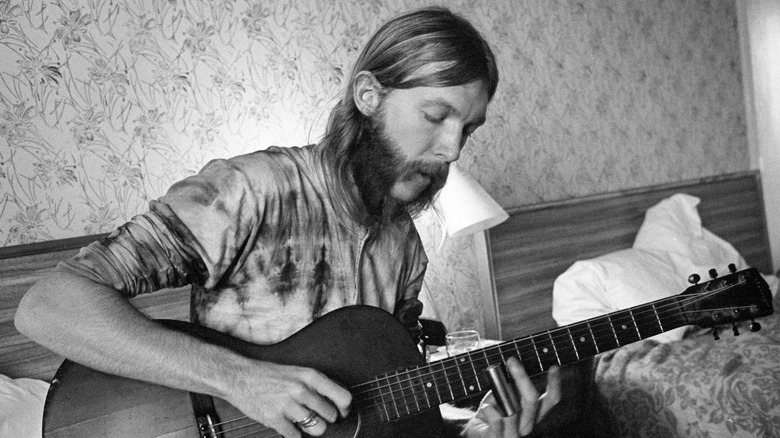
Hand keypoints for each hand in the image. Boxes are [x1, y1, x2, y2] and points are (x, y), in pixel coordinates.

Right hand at [223, 360, 351, 437]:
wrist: (240, 377)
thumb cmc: (269, 375)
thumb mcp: (298, 372)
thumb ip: (317, 385)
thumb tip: (338, 400)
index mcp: (310, 376)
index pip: (343, 397)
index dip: (345, 409)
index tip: (342, 412)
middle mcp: (302, 389)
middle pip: (331, 416)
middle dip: (325, 419)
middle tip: (315, 416)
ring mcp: (289, 405)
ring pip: (318, 429)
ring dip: (312, 429)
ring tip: (303, 422)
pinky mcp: (276, 419)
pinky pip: (296, 436)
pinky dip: (294, 434)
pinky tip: (288, 425)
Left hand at [462, 358, 560, 437]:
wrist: (475, 429)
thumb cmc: (492, 411)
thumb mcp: (503, 396)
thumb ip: (512, 388)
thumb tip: (513, 371)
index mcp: (533, 414)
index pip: (551, 400)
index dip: (554, 384)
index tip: (554, 367)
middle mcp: (527, 425)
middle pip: (532, 400)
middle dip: (521, 378)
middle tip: (511, 361)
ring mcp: (513, 434)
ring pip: (514, 412)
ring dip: (501, 396)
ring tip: (492, 390)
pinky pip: (496, 421)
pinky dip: (489, 410)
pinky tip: (485, 407)